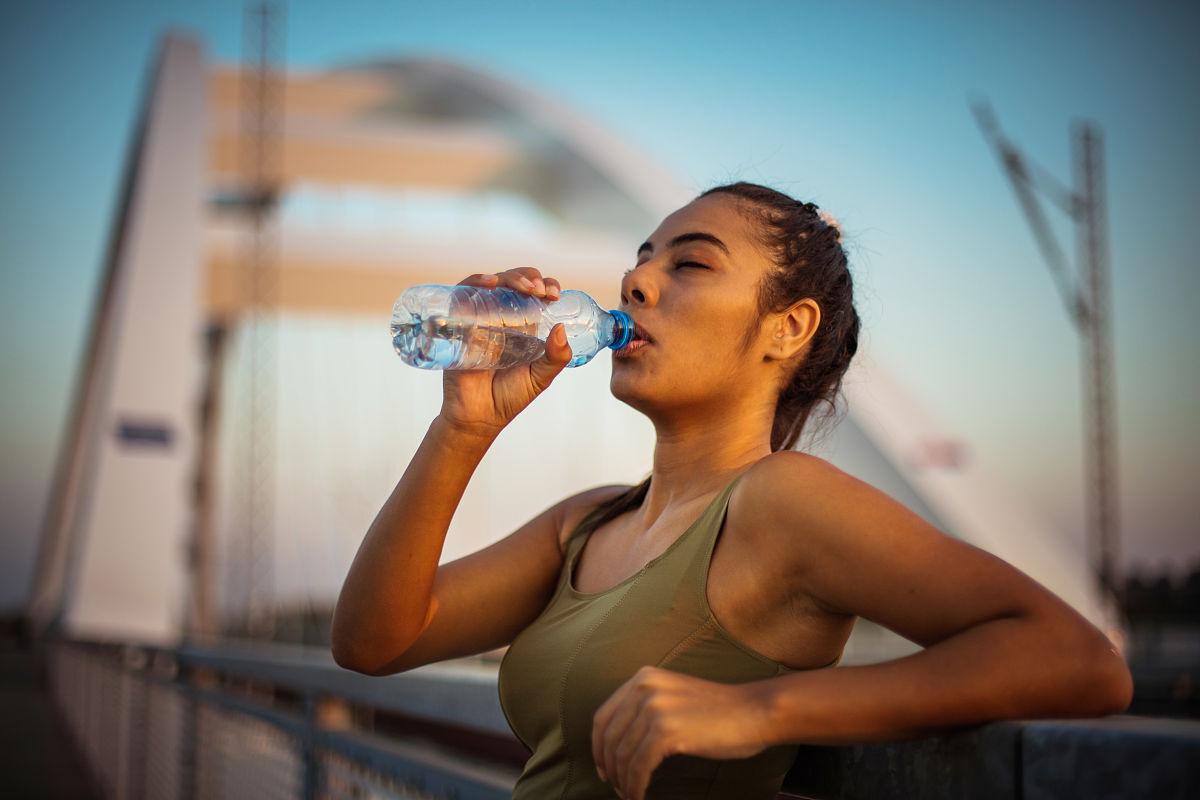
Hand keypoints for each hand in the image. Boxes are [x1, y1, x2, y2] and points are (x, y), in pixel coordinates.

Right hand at [437, 268, 570, 439]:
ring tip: (525, 286)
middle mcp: (501, 316)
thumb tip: (561, 327)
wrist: (478, 417)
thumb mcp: (541, 377)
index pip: (534, 292)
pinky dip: (475, 282)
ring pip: (492, 283)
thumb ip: (556, 357)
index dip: (546, 284)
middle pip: (513, 281)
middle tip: (540, 290)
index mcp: (523, 324)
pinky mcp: (460, 323)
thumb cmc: (509, 396)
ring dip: (509, 276)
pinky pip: (463, 295)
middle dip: (529, 276)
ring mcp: (479, 318)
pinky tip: (490, 283)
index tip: (554, 294)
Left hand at [591, 666, 771, 799]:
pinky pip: (638, 767)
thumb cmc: (719, 712)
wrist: (754, 711)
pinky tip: (639, 797)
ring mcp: (654, 707)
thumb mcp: (674, 696)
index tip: (603, 768)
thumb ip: (646, 708)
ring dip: (623, 781)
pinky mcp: (666, 730)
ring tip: (630, 795)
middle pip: (609, 738)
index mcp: (643, 677)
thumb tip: (618, 743)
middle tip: (616, 788)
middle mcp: (644, 687)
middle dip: (609, 768)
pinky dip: (635, 786)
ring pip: (622, 755)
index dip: (598, 747)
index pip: (603, 716)